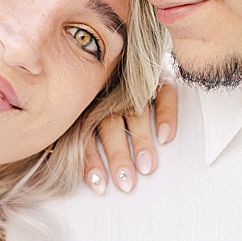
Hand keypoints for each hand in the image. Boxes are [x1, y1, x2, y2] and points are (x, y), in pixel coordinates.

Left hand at [84, 79, 178, 194]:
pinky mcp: (158, 76)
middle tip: (126, 181)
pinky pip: (164, 93)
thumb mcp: (80, 112)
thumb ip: (75, 134)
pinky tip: (164, 137)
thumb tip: (79, 172)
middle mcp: (108, 92)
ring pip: (136, 113)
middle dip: (117, 155)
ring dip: (141, 142)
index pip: (85, 133)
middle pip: (110, 125)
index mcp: (86, 102)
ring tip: (146, 167)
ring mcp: (134, 84)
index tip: (99, 184)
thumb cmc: (99, 93)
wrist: (124, 56)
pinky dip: (165, 115)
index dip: (91, 160)